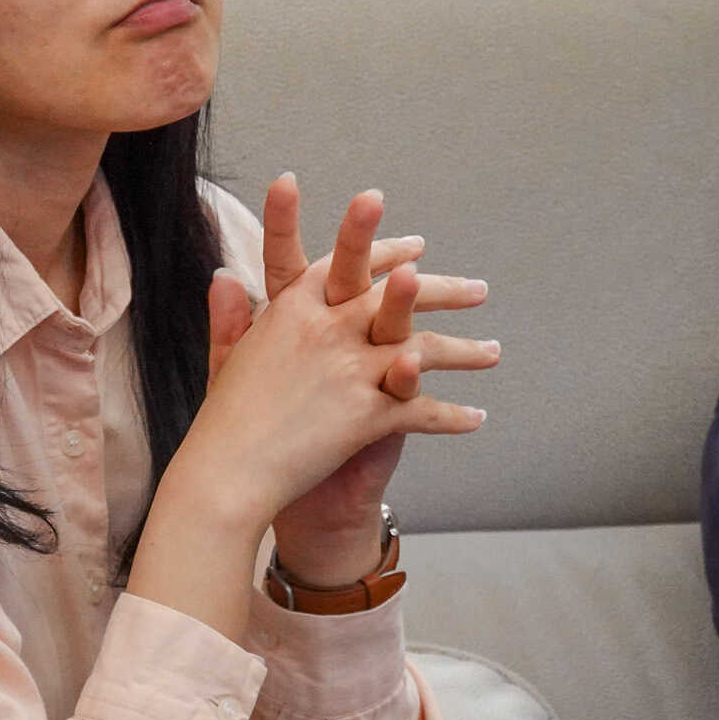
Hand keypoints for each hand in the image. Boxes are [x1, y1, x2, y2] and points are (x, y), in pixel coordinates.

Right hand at [249, 174, 496, 585]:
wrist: (228, 473)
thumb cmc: (224, 419)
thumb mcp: (226, 356)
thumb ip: (231, 314)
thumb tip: (223, 275)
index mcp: (293, 307)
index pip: (347, 265)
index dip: (384, 251)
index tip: (417, 246)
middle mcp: (328, 328)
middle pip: (397, 298)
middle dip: (443, 290)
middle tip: (480, 289)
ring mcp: (351, 370)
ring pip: (422, 351)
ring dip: (463, 351)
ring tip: (495, 352)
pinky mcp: (367, 414)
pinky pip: (421, 412)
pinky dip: (451, 417)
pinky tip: (477, 418)